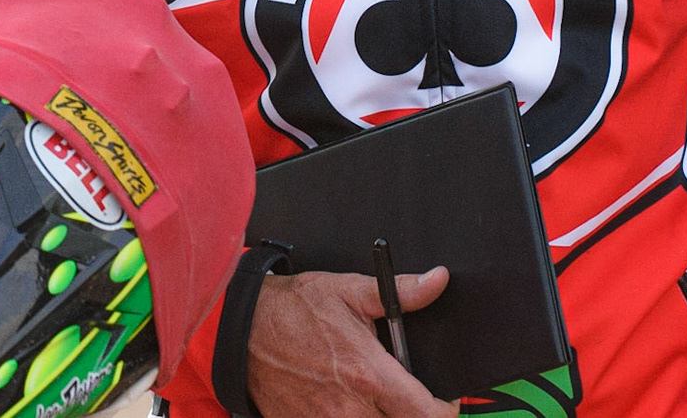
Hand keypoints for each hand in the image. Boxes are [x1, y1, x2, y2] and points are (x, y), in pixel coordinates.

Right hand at [246, 268, 456, 417]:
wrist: (242, 328)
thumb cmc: (293, 309)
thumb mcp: (349, 291)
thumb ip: (400, 292)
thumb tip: (437, 281)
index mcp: (369, 375)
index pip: (427, 415)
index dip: (444, 412)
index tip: (443, 403)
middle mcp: (351, 410)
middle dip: (409, 414)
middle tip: (403, 397)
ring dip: (380, 417)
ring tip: (372, 399)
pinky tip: (345, 404)